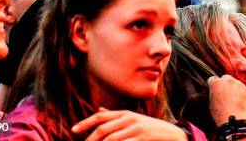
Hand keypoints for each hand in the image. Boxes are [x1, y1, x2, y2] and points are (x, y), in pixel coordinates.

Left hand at [72, 109, 187, 140]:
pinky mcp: (142, 138)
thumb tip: (99, 109)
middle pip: (103, 128)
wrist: (172, 135)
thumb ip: (116, 116)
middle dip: (90, 139)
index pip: (101, 116)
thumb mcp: (133, 119)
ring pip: (111, 139)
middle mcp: (129, 119)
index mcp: (124, 113)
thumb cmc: (150, 128)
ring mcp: (136, 128)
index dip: (86, 122)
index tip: (73, 130)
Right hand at [208, 75, 245, 125]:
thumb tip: (216, 92)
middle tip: (226, 95)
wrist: (236, 122)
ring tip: (234, 101)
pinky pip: (244, 90)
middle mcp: (228, 80)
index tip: (215, 90)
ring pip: (236, 83)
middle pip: (226, 78)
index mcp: (216, 83)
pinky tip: (241, 103)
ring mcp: (239, 84)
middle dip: (225, 84)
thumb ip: (214, 94)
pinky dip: (243, 94)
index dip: (214, 86)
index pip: (213, 79)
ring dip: (235, 89)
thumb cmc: (221, 115)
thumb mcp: (211, 104)